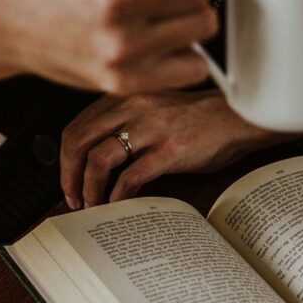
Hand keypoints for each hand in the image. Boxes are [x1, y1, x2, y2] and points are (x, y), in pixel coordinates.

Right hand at [0, 0, 219, 93]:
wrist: (10, 26)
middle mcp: (121, 40)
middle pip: (202, 22)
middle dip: (190, 4)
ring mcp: (123, 70)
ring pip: (199, 54)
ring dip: (185, 34)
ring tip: (152, 20)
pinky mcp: (124, 88)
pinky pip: (183, 76)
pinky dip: (178, 58)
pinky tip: (151, 41)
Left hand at [60, 91, 300, 208]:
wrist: (238, 118)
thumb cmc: (198, 119)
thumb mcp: (153, 109)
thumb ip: (124, 121)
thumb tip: (95, 156)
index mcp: (125, 97)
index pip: (76, 126)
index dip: (64, 158)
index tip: (68, 179)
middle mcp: (133, 107)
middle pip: (79, 142)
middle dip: (68, 176)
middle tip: (72, 198)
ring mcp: (151, 129)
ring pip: (99, 159)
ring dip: (89, 188)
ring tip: (93, 205)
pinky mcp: (170, 150)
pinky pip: (131, 176)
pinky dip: (117, 195)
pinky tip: (119, 203)